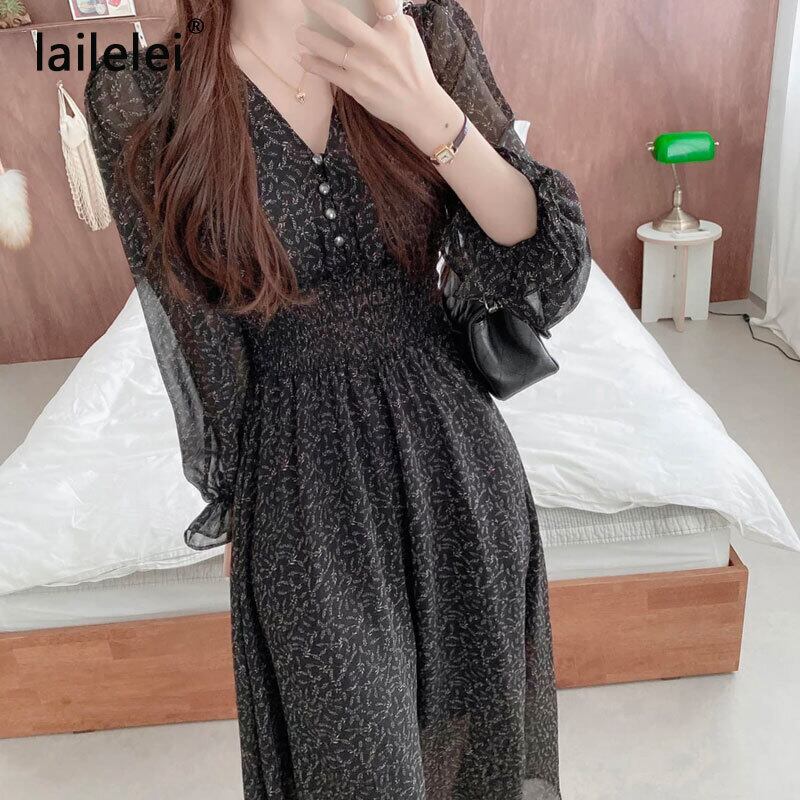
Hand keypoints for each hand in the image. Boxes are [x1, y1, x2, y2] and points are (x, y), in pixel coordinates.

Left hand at [295, 0, 459, 145]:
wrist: (418, 107)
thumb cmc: (414, 70)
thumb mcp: (410, 38)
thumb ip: (392, 19)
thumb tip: (373, 7)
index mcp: (396, 29)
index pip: (380, 0)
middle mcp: (378, 46)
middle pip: (341, 19)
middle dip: (319, 5)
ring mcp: (364, 67)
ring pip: (327, 47)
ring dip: (308, 38)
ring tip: (300, 33)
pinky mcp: (355, 87)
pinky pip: (327, 72)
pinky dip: (311, 64)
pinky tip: (303, 58)